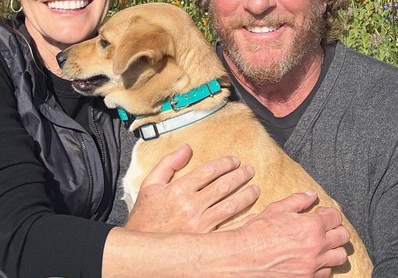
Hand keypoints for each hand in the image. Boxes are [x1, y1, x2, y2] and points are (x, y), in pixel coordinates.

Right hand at [125, 144, 259, 232]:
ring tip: (255, 189)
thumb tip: (186, 148)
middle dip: (240, 175)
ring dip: (246, 195)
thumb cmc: (145, 216)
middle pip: (223, 186)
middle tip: (249, 170)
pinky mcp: (205, 239)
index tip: (234, 160)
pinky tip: (253, 215)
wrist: (142, 248)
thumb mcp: (150, 185)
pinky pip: (230, 228)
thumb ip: (168, 163)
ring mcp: (199, 224)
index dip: (225, 163)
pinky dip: (244, 221)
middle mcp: (190, 206)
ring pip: (230, 205)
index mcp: (178, 190)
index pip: (208, 171)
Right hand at [234, 193, 349, 276]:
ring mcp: (313, 265)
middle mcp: (316, 246)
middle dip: (335, 229)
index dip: (328, 213)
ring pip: (340, 257)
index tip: (319, 214)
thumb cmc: (256, 232)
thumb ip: (297, 201)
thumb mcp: (275, 210)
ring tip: (322, 245)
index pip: (336, 217)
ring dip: (334, 249)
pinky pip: (326, 272)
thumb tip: (311, 195)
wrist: (241, 257)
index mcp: (311, 226)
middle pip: (343, 237)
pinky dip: (323, 265)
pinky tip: (312, 259)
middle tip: (324, 228)